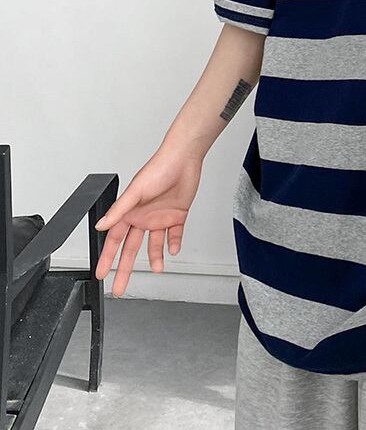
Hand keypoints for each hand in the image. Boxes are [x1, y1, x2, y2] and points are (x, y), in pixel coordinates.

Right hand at [93, 144, 202, 295]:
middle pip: (132, 248)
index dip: (107, 258)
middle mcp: (143, 217)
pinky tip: (172, 251)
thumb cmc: (158, 169)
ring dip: (155, 257)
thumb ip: (119, 210)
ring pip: (154, 244)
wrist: (184, 160)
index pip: (114, 240)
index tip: (101, 274)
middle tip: (120, 287)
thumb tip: (100, 226)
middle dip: (125, 268)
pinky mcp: (177, 215)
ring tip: (157, 269)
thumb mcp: (135, 191)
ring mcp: (160, 217)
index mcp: (129, 212)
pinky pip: (174, 234)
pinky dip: (173, 243)